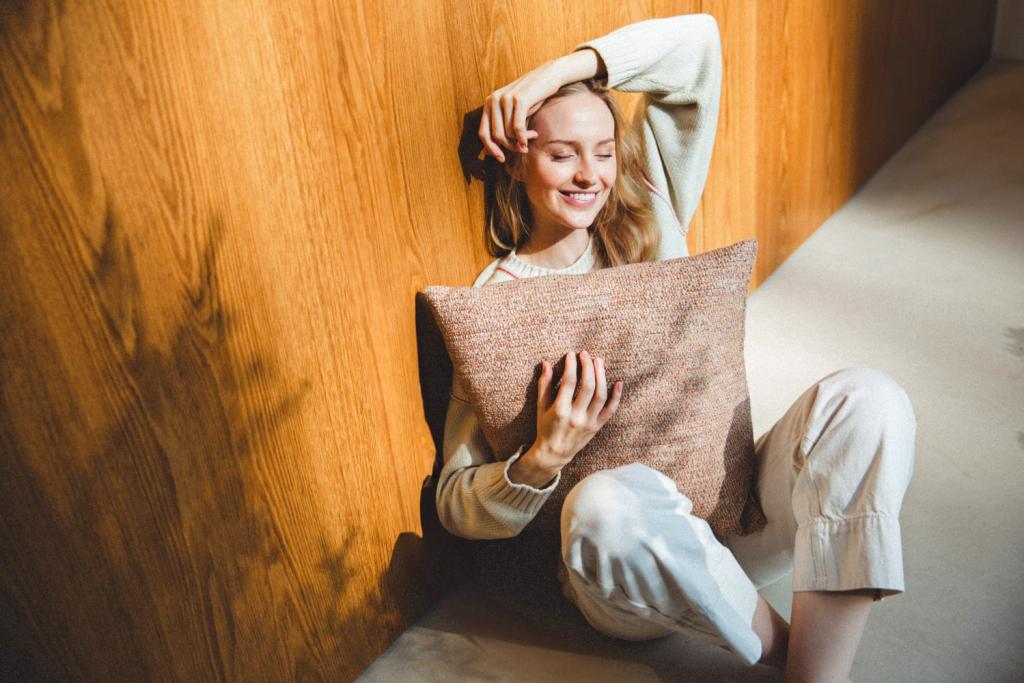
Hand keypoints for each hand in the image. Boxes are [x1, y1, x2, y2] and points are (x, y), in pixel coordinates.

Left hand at [478, 50, 601, 162]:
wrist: (548, 76)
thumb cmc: (532, 97)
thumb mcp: (514, 113)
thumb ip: (502, 128)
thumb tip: (489, 152)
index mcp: (489, 103)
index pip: (483, 133)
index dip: (491, 149)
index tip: (501, 159)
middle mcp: (493, 100)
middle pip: (496, 136)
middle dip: (510, 147)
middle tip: (523, 149)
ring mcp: (505, 99)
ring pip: (508, 133)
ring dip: (521, 141)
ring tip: (532, 137)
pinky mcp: (518, 100)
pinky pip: (518, 128)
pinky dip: (525, 137)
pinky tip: (534, 135)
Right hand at [509, 350, 622, 486]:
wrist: (555, 453)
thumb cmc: (545, 427)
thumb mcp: (541, 406)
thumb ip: (544, 385)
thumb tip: (546, 363)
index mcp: (560, 410)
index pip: (568, 382)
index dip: (571, 365)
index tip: (571, 354)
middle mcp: (576, 417)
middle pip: (587, 386)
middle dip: (587, 367)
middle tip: (585, 354)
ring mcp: (589, 422)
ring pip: (600, 395)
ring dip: (601, 376)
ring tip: (598, 361)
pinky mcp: (598, 426)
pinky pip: (611, 410)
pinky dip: (617, 396)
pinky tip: (618, 382)